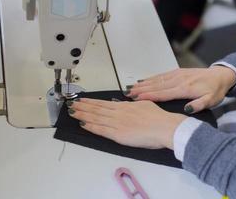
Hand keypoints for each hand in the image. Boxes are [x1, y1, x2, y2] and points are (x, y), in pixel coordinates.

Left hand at [67, 99, 186, 148]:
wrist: (164, 127)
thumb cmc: (158, 118)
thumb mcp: (145, 104)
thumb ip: (133, 104)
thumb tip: (126, 103)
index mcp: (125, 106)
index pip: (103, 103)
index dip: (91, 102)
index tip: (82, 100)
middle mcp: (118, 113)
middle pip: (97, 109)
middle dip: (83, 107)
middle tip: (72, 104)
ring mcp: (117, 123)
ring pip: (96, 118)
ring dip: (83, 115)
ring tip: (73, 112)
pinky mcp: (118, 135)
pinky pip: (101, 130)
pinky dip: (91, 127)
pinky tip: (83, 124)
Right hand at [127, 66, 235, 113]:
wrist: (220, 75)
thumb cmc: (215, 90)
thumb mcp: (211, 100)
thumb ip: (199, 105)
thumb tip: (187, 109)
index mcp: (185, 89)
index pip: (163, 93)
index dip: (149, 96)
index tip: (137, 98)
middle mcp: (178, 80)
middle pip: (156, 86)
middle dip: (141, 89)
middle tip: (128, 93)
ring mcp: (177, 75)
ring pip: (156, 80)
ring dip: (143, 83)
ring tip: (131, 87)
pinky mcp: (177, 72)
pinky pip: (161, 75)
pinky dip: (150, 78)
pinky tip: (143, 80)